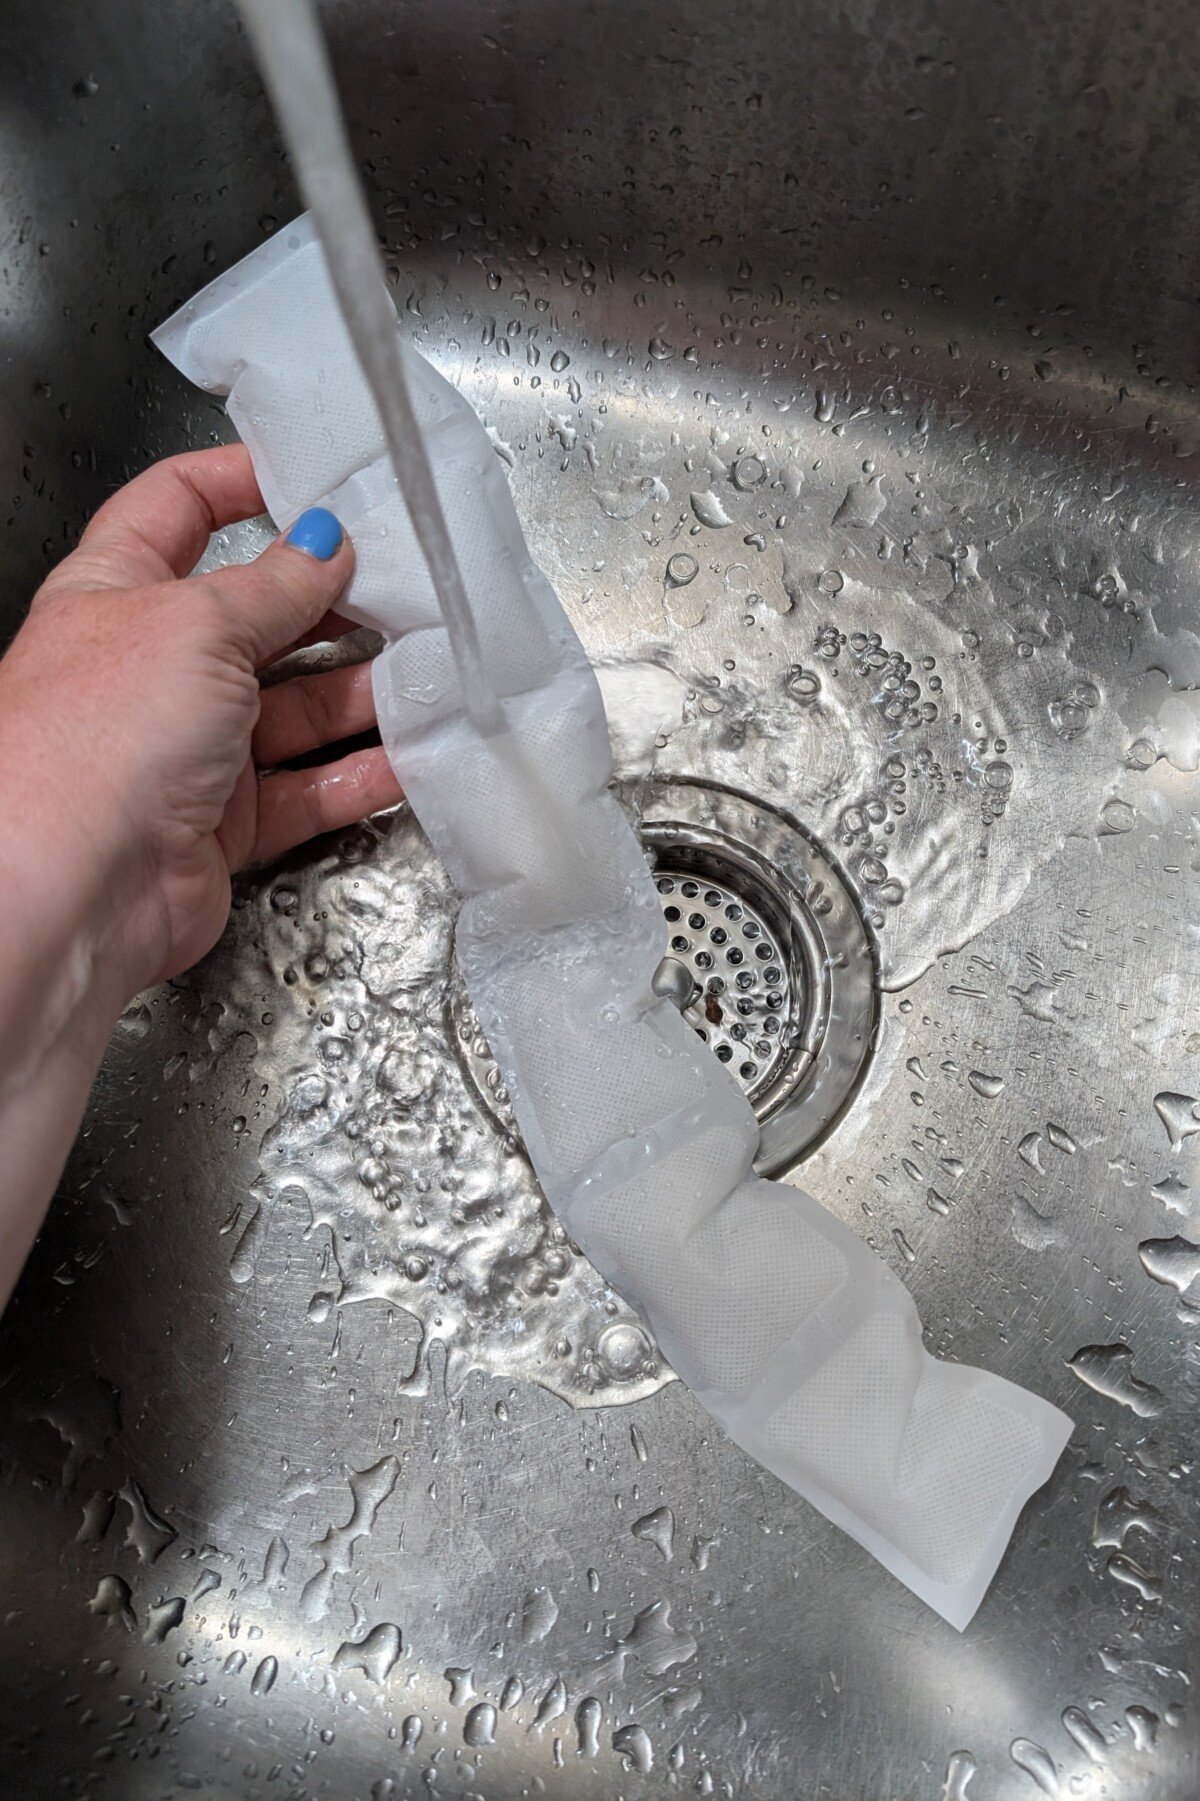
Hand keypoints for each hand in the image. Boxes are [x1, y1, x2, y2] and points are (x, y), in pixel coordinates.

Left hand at [0, 444, 401, 1003]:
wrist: (68, 887)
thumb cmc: (94, 738)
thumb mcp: (196, 625)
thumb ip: (273, 586)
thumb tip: (323, 545)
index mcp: (115, 592)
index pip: (176, 509)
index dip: (239, 483)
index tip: (314, 476)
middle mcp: (150, 669)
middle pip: (256, 618)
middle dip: (330, 604)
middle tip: (403, 588)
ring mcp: (188, 750)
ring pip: (293, 709)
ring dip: (362, 693)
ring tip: (427, 670)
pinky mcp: (223, 825)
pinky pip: (306, 790)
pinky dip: (359, 775)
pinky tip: (409, 756)